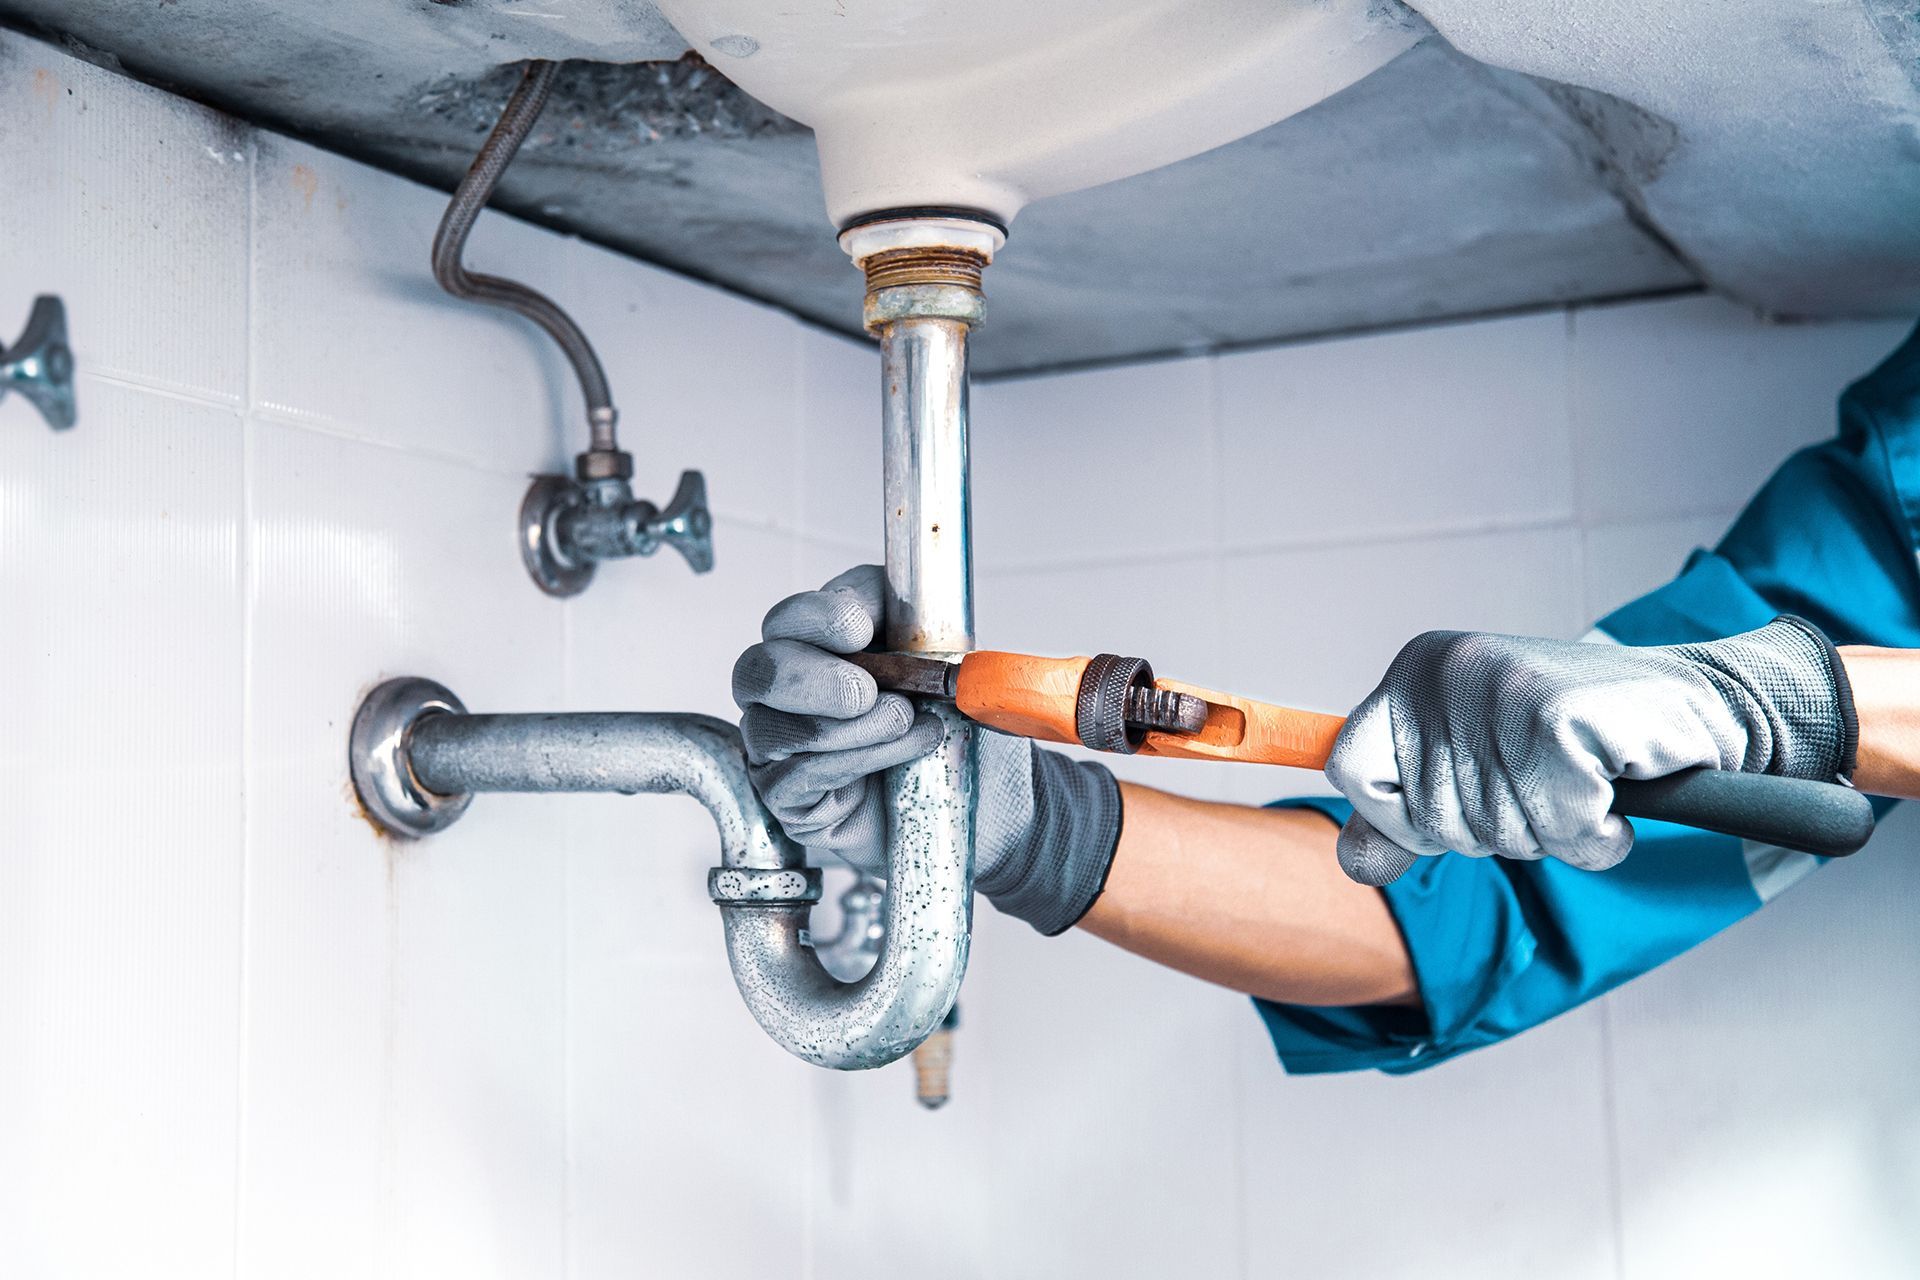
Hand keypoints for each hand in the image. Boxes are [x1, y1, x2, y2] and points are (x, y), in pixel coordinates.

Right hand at [732, 565, 1123, 933]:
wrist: (977, 796)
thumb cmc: (947, 724)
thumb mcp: (942, 660)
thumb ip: (916, 625)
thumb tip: (902, 608)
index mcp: (815, 642)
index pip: (789, 617)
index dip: (817, 617)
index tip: (861, 629)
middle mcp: (782, 690)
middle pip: (758, 669)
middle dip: (819, 680)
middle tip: (870, 693)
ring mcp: (775, 743)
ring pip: (778, 728)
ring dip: (856, 728)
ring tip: (910, 726)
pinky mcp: (784, 795)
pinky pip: (799, 774)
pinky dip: (857, 762)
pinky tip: (900, 756)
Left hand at [1325, 616, 1855, 884]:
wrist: (1705, 708)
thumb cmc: (1586, 743)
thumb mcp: (1480, 768)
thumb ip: (1409, 811)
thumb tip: (1354, 865)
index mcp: (1417, 671)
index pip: (1351, 770)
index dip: (1401, 815)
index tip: (1458, 804)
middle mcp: (1448, 670)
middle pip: (1429, 821)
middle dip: (1498, 828)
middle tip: (1550, 782)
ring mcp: (1504, 692)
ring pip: (1497, 832)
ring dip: (1553, 832)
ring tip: (1586, 779)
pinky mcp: (1563, 722)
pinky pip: (1562, 832)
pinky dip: (1598, 835)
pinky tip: (1616, 787)